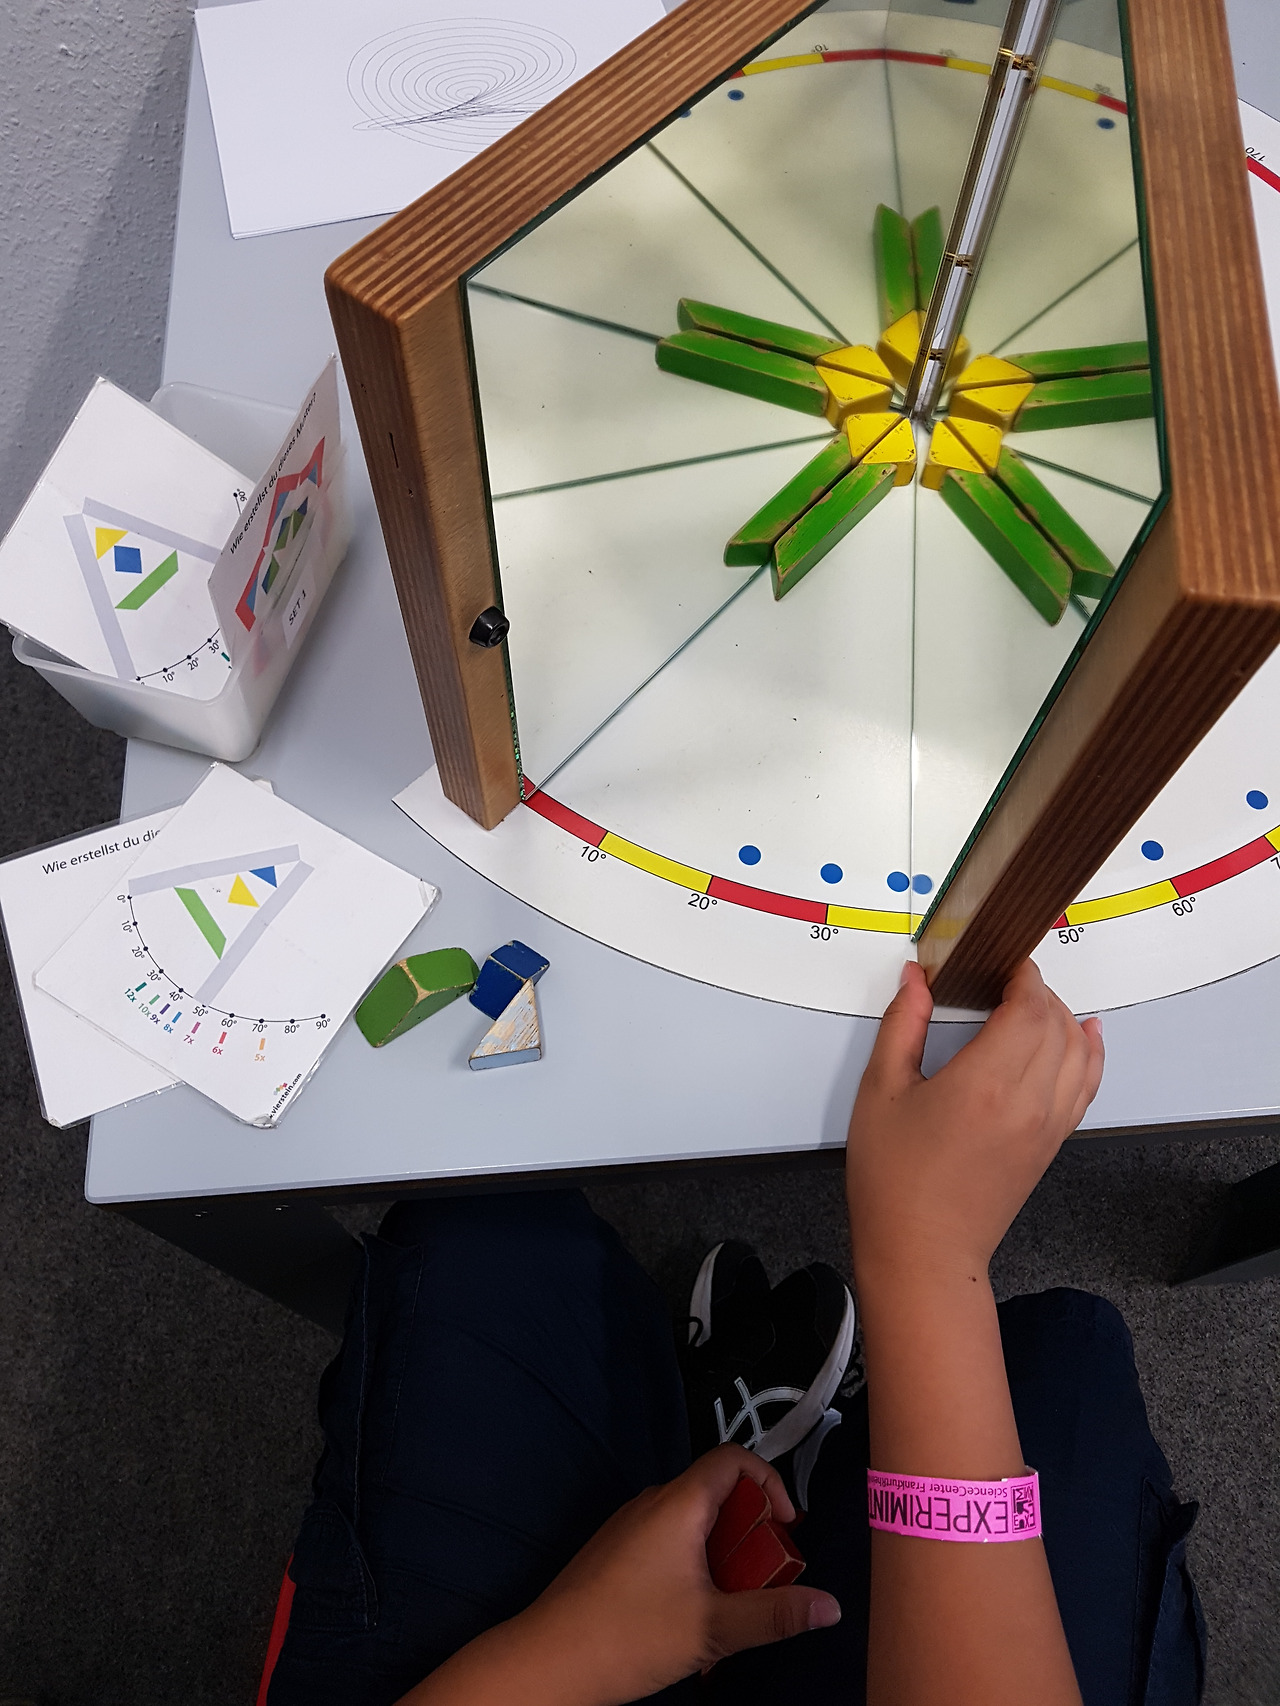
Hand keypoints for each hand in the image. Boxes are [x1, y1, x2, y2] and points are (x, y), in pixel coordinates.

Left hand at [411, 1446, 839, 1705]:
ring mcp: (629, 1527)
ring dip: (722, 1558)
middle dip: (750, 1534)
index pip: (734, 1459)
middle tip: (765, 1581)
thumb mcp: (714, 1629)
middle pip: (717, 1495)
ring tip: (730, 1609)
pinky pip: (668, 1543)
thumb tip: (831, 1606)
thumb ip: (774, 1615)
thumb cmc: (629, 1635)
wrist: (548, 1659)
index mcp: (679, 1504)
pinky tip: (691, 1620)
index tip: (789, 1528)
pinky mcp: (614, 1554)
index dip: (771, 1483)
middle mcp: (653, 1503)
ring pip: (693, 1524)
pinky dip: (693, 1568)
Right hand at [847, 959, 1102, 1285]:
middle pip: (1057, 1023)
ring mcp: (1048, 1124)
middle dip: (1037, 990)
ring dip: (1062, 1017)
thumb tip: (916, 980)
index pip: (1029, 1006)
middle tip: (1004, 979)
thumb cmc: (894, 1180)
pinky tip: (1087, 1035)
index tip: (1004, 960)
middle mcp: (1028, 1101)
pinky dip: (1091, 1054)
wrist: (923, 1251)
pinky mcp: (1052, 1143)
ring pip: (1079, 1051)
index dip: (1023, 974)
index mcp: (985, 1083)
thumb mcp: (881, 1092)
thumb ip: (902, 1025)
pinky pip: (1086, 1086)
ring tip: (1034, 1001)